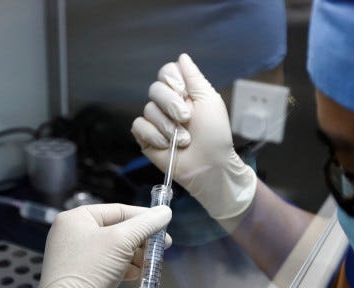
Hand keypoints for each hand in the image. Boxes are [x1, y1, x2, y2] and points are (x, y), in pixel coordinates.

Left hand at [32, 203, 171, 287]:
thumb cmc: (91, 267)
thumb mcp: (122, 241)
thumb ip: (146, 224)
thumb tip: (166, 211)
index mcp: (77, 218)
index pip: (118, 210)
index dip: (143, 217)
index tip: (164, 225)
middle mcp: (73, 233)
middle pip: (117, 230)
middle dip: (141, 240)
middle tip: (162, 247)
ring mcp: (74, 255)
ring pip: (114, 249)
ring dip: (135, 256)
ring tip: (150, 264)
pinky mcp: (79, 275)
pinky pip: (107, 264)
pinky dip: (124, 268)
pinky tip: (137, 275)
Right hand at [131, 53, 256, 228]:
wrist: (210, 165)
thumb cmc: (215, 135)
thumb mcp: (210, 101)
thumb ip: (194, 77)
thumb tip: (182, 56)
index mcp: (183, 93)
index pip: (166, 72)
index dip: (172, 80)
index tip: (185, 93)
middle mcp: (167, 104)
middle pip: (154, 88)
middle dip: (171, 104)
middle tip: (186, 118)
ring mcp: (156, 121)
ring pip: (148, 109)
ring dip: (168, 125)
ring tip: (183, 139)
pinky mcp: (146, 138)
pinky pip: (139, 126)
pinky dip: (154, 135)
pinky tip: (167, 145)